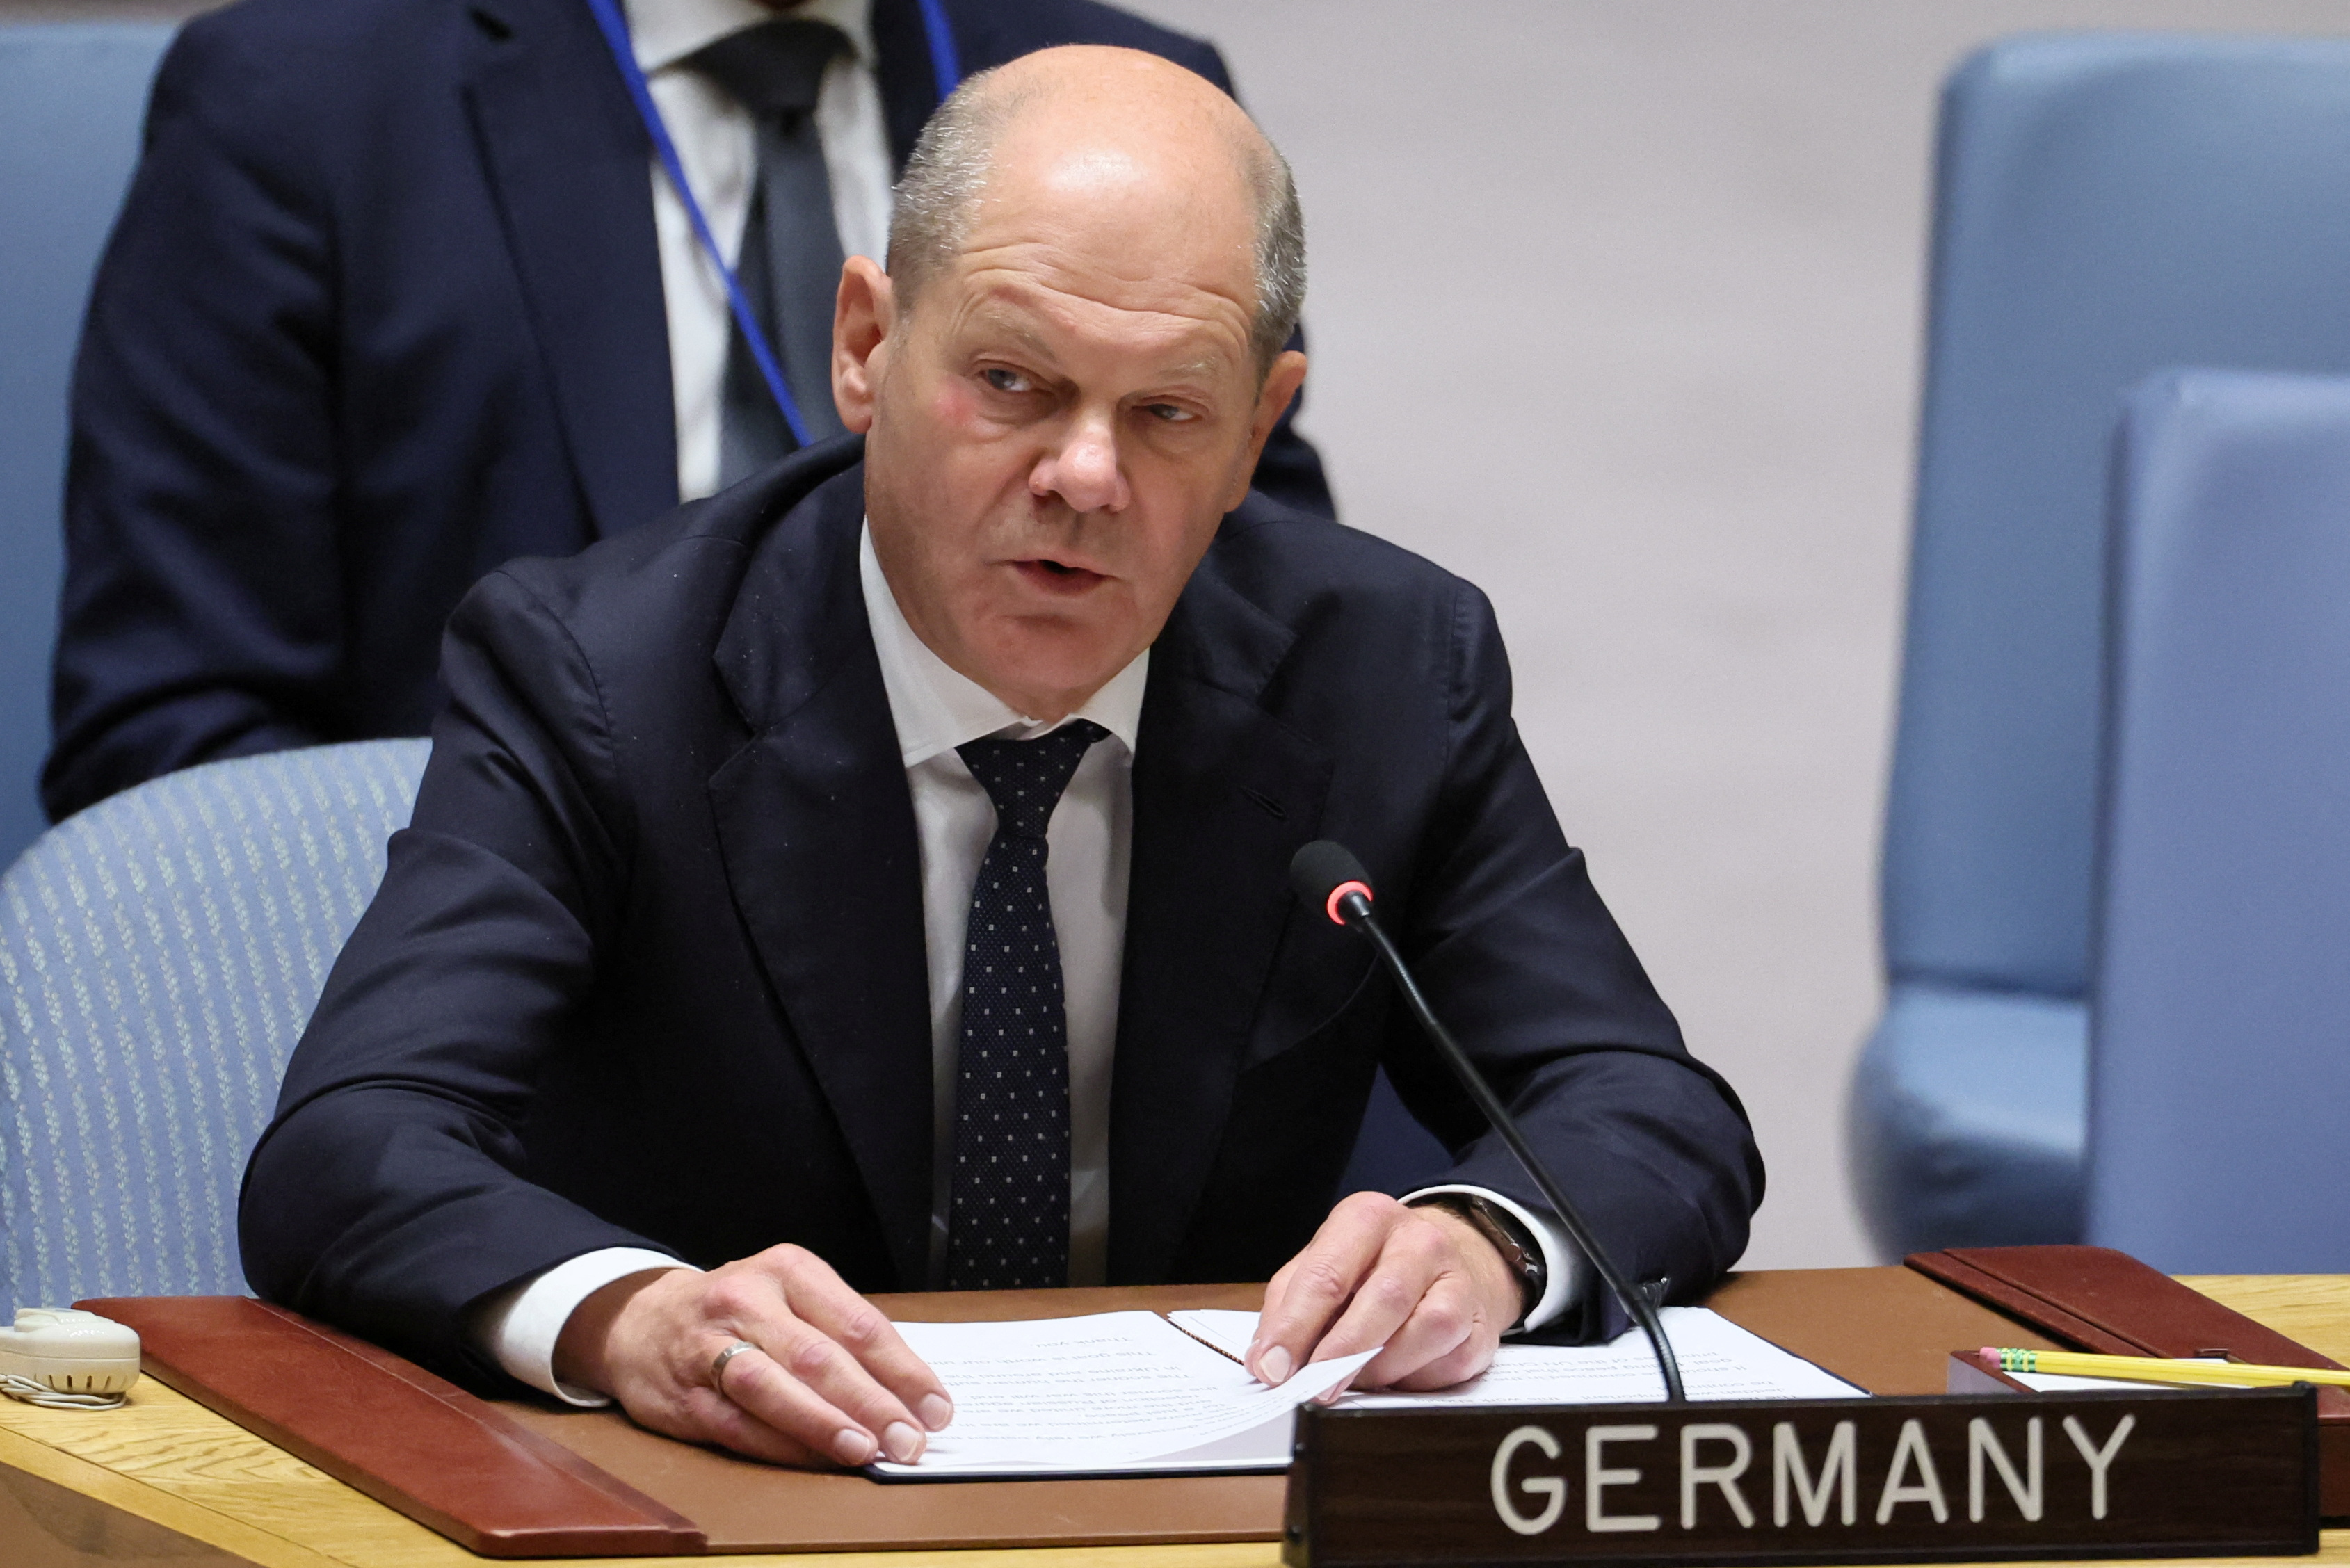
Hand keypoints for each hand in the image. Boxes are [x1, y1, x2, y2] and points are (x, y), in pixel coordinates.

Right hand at [553, 1245, 952, 1467]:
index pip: (859, 1322)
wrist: (640, 1320)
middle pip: (819, 1356)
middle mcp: (747, 1301)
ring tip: (865, 1451)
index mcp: (788, 1270)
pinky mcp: (684, 1394)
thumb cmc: (738, 1313)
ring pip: (773, 1389)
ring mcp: (710, 1347)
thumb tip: (909, 1393)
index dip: (903, 1369)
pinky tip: (815, 1461)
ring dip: (823, 1425)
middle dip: (872, 1403)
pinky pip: (738, 1425)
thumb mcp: (791, 1297)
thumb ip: (842, 1335)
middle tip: (910, 1440)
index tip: (937, 1407)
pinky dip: (781, 1447)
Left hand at [1245, 1191, 1520, 1394]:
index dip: (1295, 1326)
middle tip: (1313, 1389)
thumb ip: (1288, 1307)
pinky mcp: (1481, 1325)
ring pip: (1427, 1330)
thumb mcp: (1321, 1266)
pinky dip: (1417, 1380)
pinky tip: (1397, 1377)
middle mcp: (1419, 1241)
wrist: (1448, 1263)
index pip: (1327, 1274)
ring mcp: (1458, 1280)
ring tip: (1355, 1382)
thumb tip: (1266, 1361)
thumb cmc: (1371, 1268)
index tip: (1272, 1367)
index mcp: (1367, 1219)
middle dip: (1342, 1352)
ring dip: (1383, 1369)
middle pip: (1384, 1298)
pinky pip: (1451, 1362)